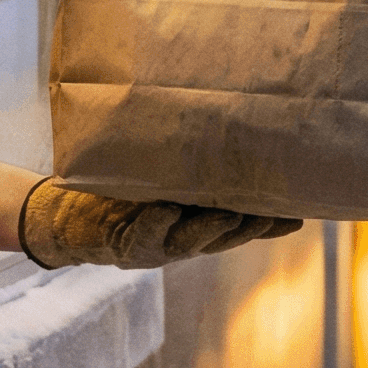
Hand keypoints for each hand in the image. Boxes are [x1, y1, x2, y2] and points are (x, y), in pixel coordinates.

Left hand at [20, 179, 300, 268]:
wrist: (67, 216)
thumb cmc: (120, 191)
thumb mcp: (162, 176)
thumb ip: (191, 163)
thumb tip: (227, 121)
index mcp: (198, 225)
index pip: (243, 225)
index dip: (271, 224)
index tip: (301, 214)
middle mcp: (183, 240)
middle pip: (224, 236)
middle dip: (249, 226)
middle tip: (274, 211)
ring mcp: (154, 246)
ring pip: (189, 241)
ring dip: (208, 229)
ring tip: (228, 214)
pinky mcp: (122, 244)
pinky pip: (141, 235)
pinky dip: (154, 224)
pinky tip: (165, 210)